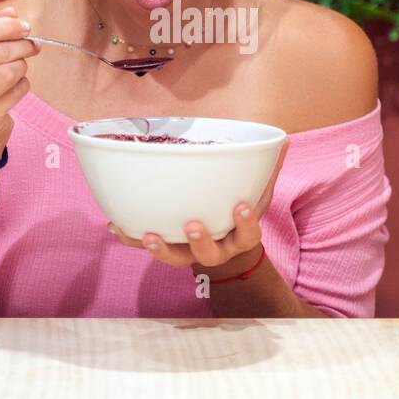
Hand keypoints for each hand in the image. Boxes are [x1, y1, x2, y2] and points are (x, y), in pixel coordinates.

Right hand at [0, 6, 40, 162]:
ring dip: (21, 68)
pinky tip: (17, 88)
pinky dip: (22, 87)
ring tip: (20, 70)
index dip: (6, 26)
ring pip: (7, 73)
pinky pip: (14, 94)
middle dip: (21, 46)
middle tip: (33, 47)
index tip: (26, 27)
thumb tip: (12, 12)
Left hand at [107, 140, 289, 275]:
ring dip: (161, 249)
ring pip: (176, 258)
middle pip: (210, 254)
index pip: (248, 234)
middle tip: (193, 225)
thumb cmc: (239, 211)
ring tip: (149, 234)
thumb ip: (268, 171)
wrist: (226, 249)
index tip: (241, 206)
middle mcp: (217, 250)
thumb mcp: (258, 194)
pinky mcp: (168, 249)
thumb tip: (283, 140)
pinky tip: (115, 225)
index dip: (246, 223)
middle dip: (201, 241)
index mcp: (240, 236)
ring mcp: (190, 254)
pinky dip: (131, 237)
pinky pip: (147, 247)